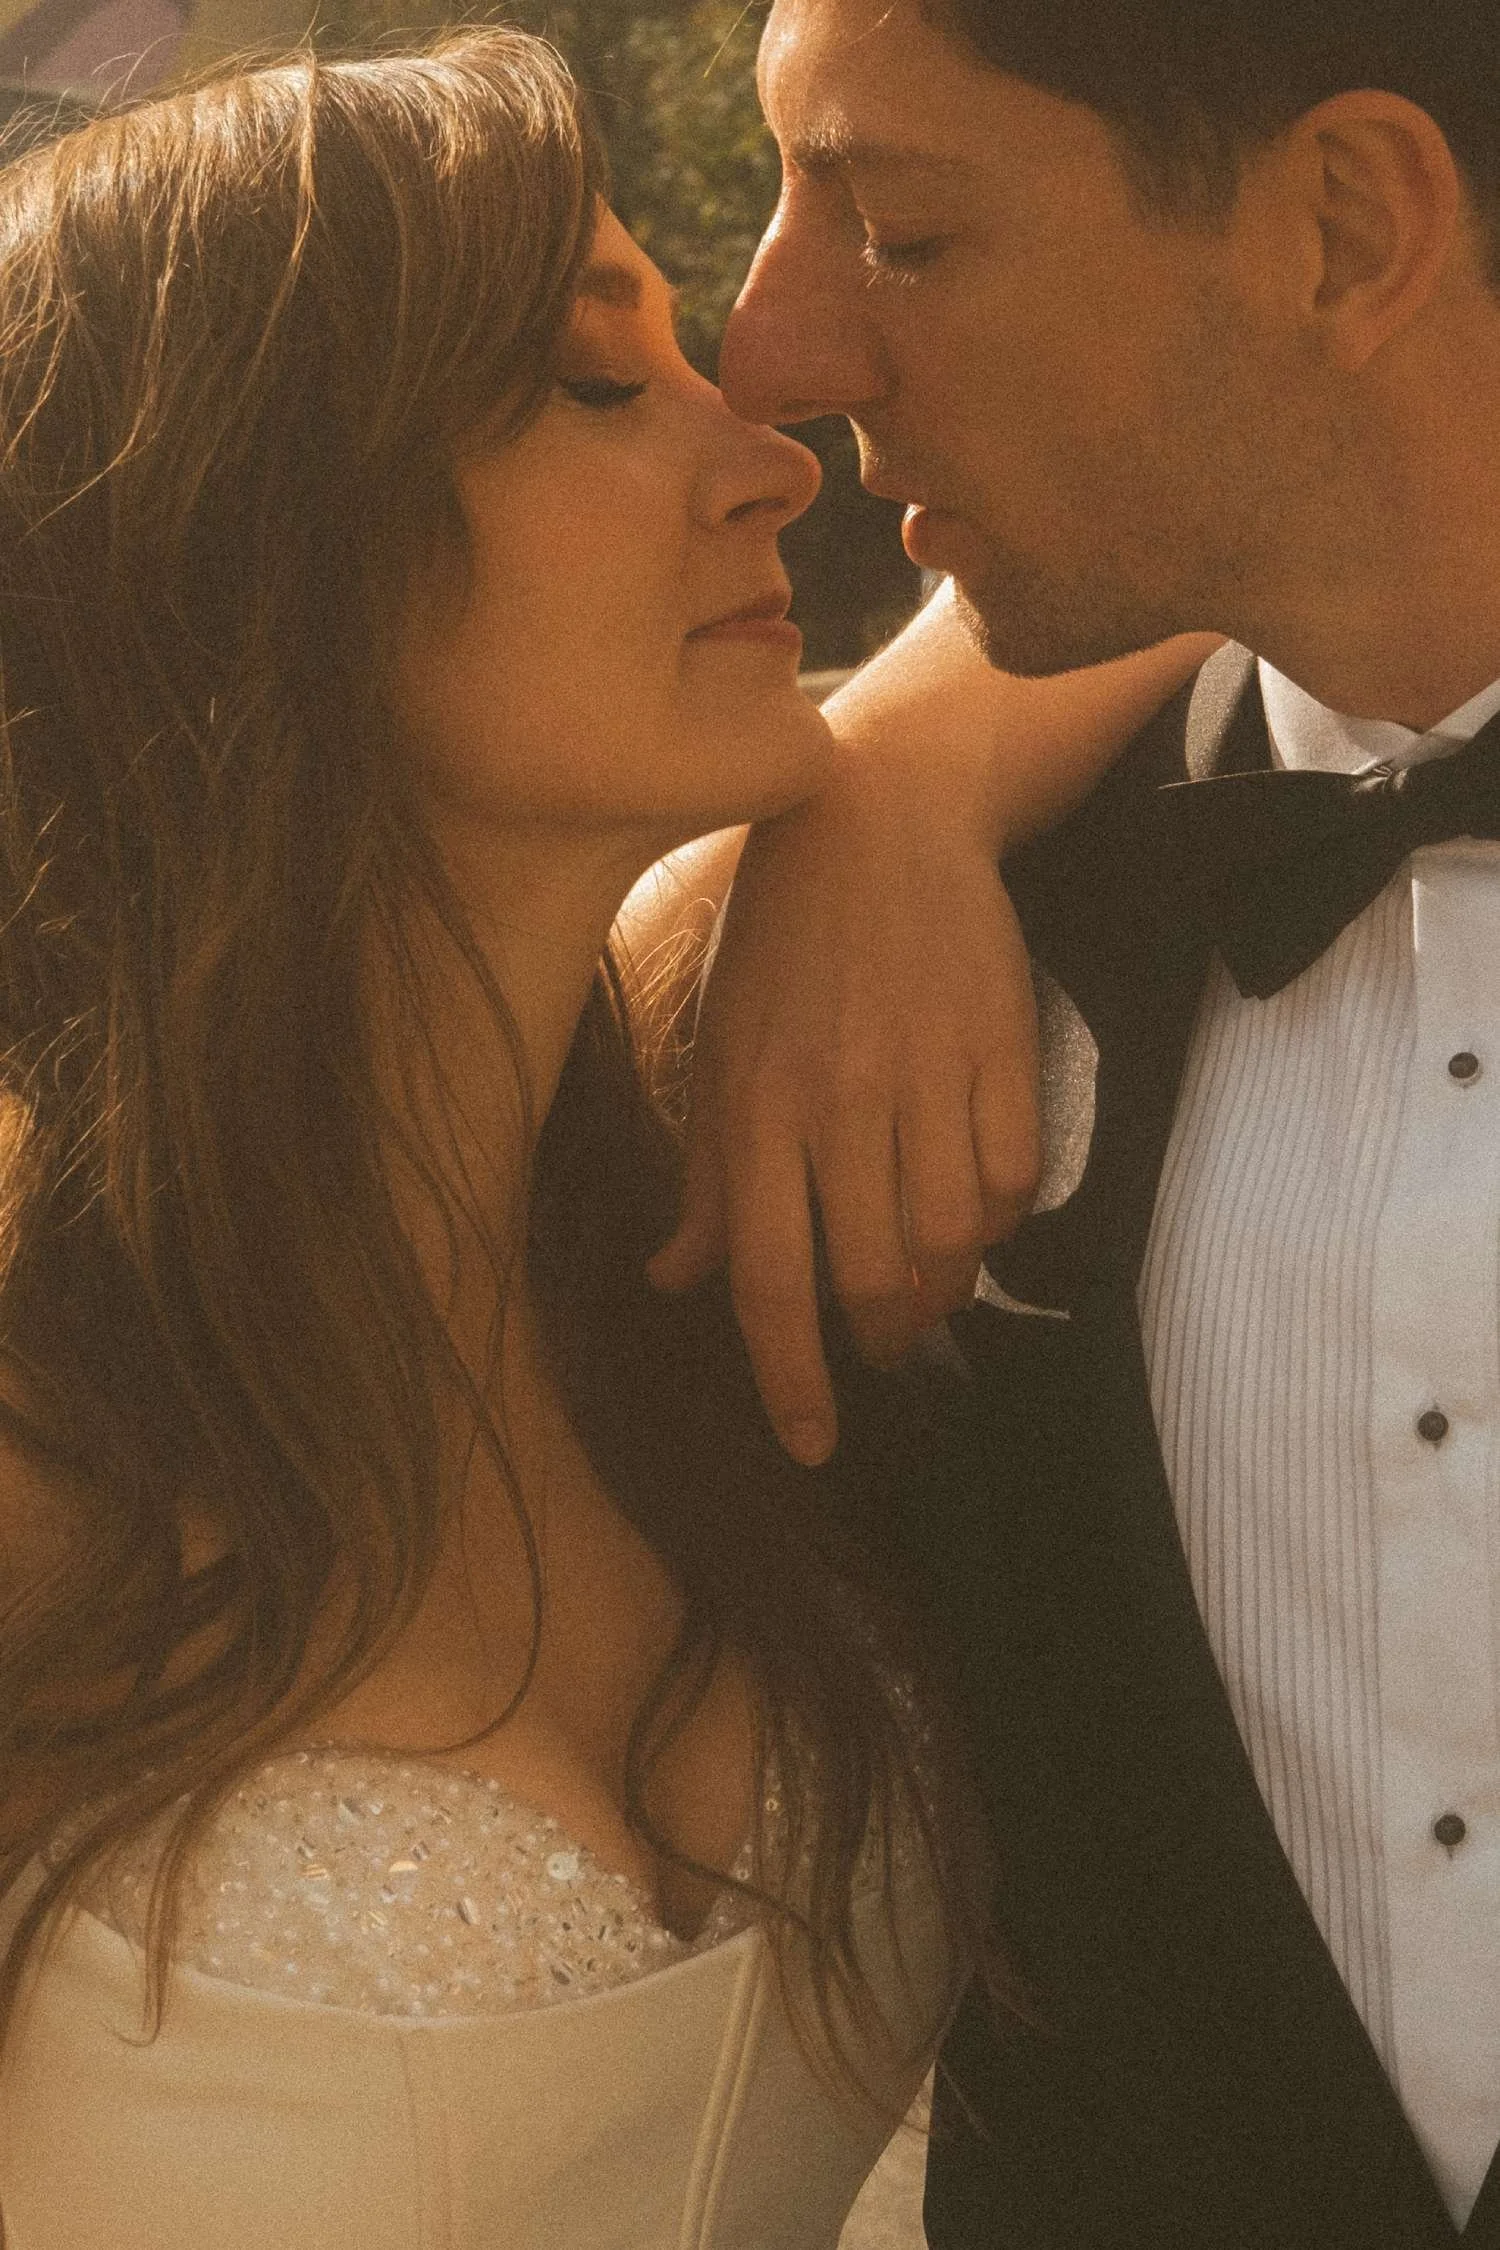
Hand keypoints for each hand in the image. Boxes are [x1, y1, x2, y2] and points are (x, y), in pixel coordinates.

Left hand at [647, 767, 1040, 1464]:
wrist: (883, 814)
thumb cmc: (782, 942)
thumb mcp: (718, 1046)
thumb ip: (704, 1174)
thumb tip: (672, 1281)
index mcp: (754, 1105)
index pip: (768, 1279)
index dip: (789, 1378)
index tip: (810, 1444)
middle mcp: (840, 1099)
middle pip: (873, 1276)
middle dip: (880, 1339)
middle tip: (879, 1344)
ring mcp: (929, 1071)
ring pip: (953, 1239)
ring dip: (945, 1290)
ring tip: (930, 1287)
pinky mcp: (1004, 1043)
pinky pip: (1015, 1175)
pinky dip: (1000, 1218)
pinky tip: (976, 1210)